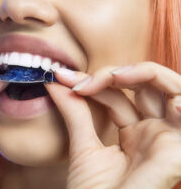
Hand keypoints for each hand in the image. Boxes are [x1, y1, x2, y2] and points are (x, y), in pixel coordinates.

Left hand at [45, 62, 180, 188]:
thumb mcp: (83, 147)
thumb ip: (75, 113)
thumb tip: (56, 82)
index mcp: (134, 134)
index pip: (118, 96)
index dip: (93, 83)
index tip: (62, 78)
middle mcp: (154, 133)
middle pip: (145, 86)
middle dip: (114, 75)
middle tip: (83, 81)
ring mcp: (168, 140)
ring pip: (171, 89)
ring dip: (142, 74)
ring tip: (112, 77)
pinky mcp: (177, 152)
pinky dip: (179, 99)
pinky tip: (155, 93)